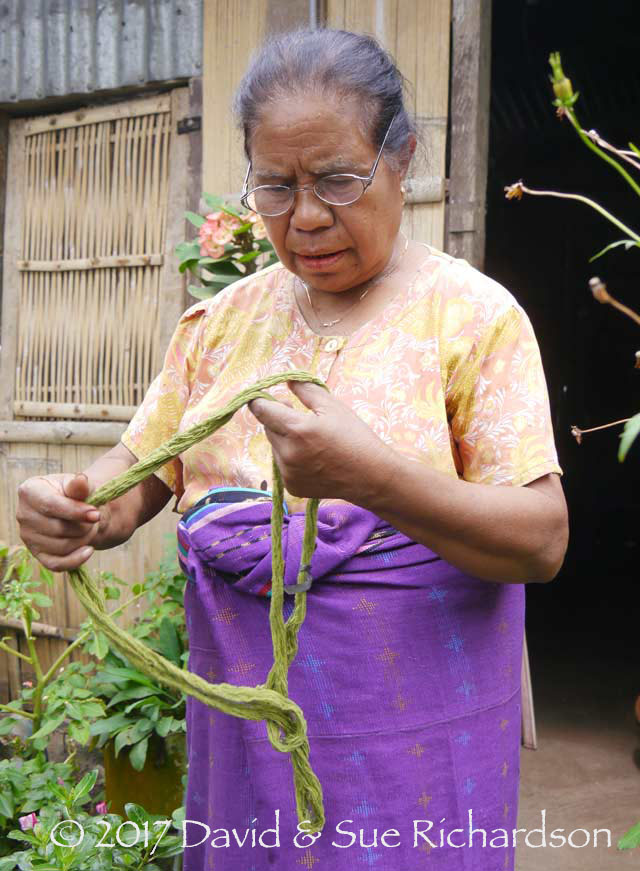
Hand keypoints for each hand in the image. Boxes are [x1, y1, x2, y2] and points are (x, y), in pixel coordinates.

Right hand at [16, 473, 110, 570]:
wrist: (76, 510)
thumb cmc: (75, 495)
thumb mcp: (78, 486)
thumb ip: (79, 485)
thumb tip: (81, 480)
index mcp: (29, 491)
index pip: (50, 505)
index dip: (75, 511)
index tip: (96, 514)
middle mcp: (23, 515)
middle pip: (58, 528)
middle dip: (83, 526)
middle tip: (95, 518)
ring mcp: (28, 537)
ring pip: (61, 546)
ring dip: (83, 539)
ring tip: (89, 528)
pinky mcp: (37, 554)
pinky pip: (56, 564)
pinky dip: (76, 559)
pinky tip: (89, 550)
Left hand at [248, 381, 391, 501]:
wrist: (371, 476)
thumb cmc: (355, 437)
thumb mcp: (333, 406)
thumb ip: (305, 389)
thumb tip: (286, 379)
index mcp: (297, 429)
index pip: (261, 410)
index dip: (259, 400)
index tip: (263, 396)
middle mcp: (288, 453)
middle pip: (267, 427)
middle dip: (278, 420)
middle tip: (301, 418)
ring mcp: (288, 473)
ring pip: (274, 447)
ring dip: (285, 440)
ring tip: (312, 442)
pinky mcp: (292, 486)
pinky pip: (283, 465)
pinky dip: (291, 458)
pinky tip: (314, 459)